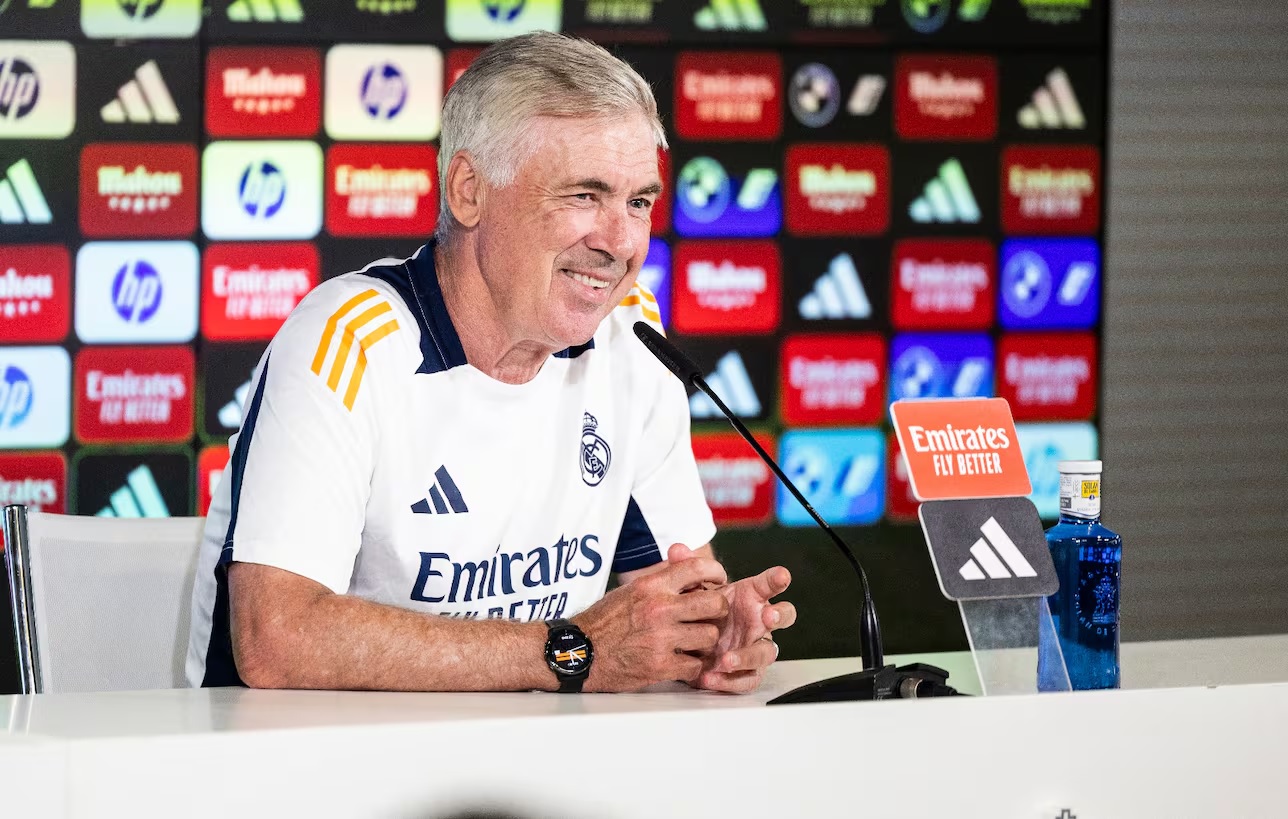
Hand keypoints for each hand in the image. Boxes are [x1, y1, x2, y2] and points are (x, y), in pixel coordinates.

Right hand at [571, 551, 728, 691]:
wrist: (578, 652)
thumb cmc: (603, 622)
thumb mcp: (630, 591)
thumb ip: (661, 582)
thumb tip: (690, 572)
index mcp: (651, 586)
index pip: (697, 567)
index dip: (715, 572)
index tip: (718, 581)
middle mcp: (659, 609)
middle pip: (715, 604)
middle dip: (717, 611)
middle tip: (711, 617)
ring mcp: (661, 638)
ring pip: (709, 636)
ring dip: (704, 641)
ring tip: (692, 642)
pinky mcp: (660, 666)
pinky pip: (695, 665)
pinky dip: (690, 666)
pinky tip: (680, 662)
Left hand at [669, 544, 795, 693]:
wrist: (692, 643)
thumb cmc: (703, 611)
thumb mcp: (694, 590)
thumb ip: (687, 570)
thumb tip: (676, 549)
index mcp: (751, 597)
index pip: (769, 584)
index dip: (777, 579)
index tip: (781, 575)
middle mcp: (759, 621)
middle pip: (784, 616)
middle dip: (779, 615)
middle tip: (768, 616)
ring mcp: (755, 646)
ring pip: (766, 652)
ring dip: (748, 655)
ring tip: (726, 658)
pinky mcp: (746, 671)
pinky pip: (747, 679)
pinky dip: (730, 680)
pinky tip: (712, 677)